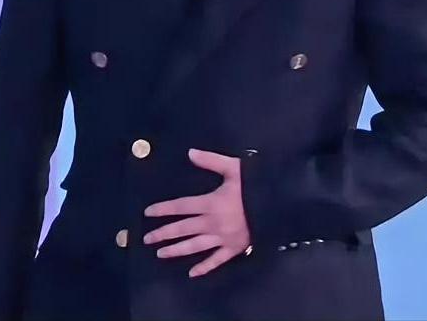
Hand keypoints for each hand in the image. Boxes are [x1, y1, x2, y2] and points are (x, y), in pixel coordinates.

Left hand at [143, 148, 250, 277]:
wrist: (279, 205)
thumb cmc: (256, 185)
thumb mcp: (235, 168)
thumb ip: (211, 161)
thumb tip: (190, 152)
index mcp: (210, 203)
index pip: (181, 206)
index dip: (163, 209)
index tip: (148, 213)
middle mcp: (212, 223)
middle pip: (183, 228)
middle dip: (163, 233)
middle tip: (147, 239)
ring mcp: (222, 238)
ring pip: (194, 246)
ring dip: (176, 250)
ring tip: (160, 254)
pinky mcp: (234, 249)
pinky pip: (216, 260)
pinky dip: (204, 267)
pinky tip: (192, 273)